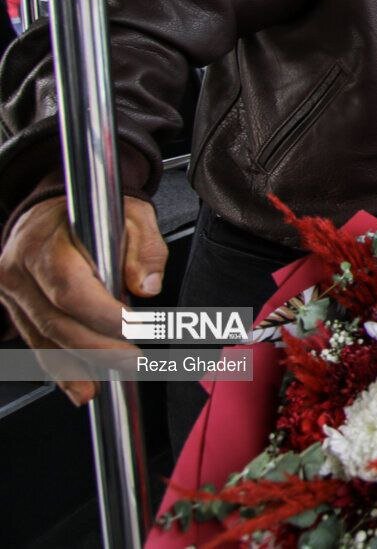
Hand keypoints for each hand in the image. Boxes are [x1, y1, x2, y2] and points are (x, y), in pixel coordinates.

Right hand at [0, 195, 167, 404]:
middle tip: (132, 361)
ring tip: (106, 382)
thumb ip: (145, 249)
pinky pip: (36, 343)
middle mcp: (19, 271)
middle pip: (56, 322)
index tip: (136, 328)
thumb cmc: (94, 211)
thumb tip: (148, 286)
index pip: (71, 291)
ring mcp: (12, 293)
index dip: (104, 317)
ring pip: (43, 339)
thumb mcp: (133, 215)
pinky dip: (60, 368)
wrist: (54, 208)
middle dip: (97, 349)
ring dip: (77, 367)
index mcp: (46, 245)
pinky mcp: (15, 308)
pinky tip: (79, 385)